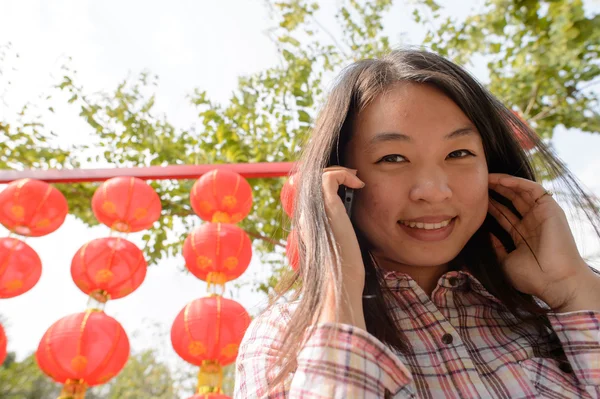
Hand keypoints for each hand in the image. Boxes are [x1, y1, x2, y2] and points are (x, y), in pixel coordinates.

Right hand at [317, 166, 366, 327]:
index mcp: (308, 221)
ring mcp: (314, 208)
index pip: (312, 191)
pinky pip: (328, 177)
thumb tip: (349, 221)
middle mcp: (307, 213)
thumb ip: (340, 227)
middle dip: (335, 173)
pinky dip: (344, 175)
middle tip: (354, 178)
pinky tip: (358, 184)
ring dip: (340, 172)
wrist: (340, 281)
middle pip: (314, 180)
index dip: (329, 183)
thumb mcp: (341, 242)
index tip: (350, 185)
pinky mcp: (326, 206)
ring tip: (356, 179)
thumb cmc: (344, 268)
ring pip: (320, 175)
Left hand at [488, 173, 599, 311]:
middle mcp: (533, 223)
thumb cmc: (532, 276)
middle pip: (512, 200)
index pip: (504, 214)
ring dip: (504, 183)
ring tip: (486, 177)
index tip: (473, 199)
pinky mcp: (551, 209)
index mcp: (523, 235)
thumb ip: (497, 247)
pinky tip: (501, 180)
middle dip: (495, 190)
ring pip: (521, 192)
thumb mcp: (506, 261)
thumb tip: (487, 235)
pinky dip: (517, 183)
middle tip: (478, 183)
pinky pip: (533, 189)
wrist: (555, 282)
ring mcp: (542, 215)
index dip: (491, 205)